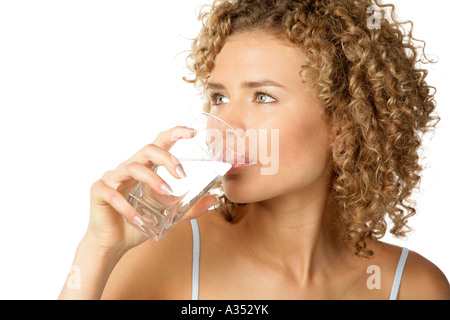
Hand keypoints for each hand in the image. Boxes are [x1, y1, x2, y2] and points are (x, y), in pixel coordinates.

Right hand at [85, 126, 217, 256]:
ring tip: (166, 193)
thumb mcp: (169, 215)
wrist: (114, 242)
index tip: (192, 132)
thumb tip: (213, 198)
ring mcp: (113, 177)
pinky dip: (128, 208)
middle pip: (148, 149)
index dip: (175, 133)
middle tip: (182, 174)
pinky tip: (139, 220)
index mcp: (146, 168)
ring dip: (152, 180)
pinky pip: (114, 194)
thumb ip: (189, 207)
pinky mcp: (99, 191)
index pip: (160, 143)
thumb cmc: (139, 222)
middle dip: (167, 158)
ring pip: (133, 167)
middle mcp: (129, 167)